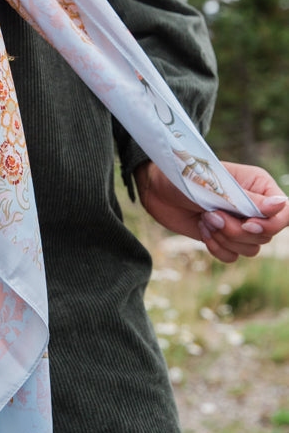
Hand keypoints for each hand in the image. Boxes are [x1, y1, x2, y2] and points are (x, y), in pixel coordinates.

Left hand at [135, 160, 288, 263]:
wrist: (156, 187)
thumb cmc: (185, 176)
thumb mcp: (216, 186)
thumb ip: (250, 200)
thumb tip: (281, 204)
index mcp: (259, 186)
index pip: (285, 213)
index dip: (270, 225)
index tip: (245, 223)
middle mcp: (254, 206)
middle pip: (266, 236)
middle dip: (236, 232)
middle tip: (211, 216)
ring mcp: (238, 223)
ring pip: (251, 249)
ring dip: (224, 239)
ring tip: (205, 219)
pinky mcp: (223, 237)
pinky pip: (233, 257)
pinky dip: (217, 248)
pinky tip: (202, 230)